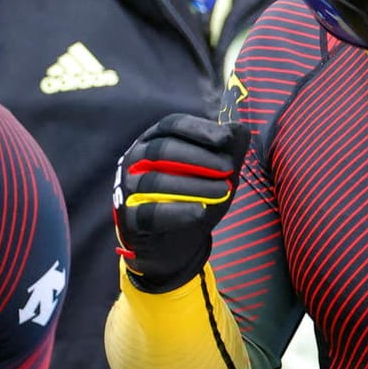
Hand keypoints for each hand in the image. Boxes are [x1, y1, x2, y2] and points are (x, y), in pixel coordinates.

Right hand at [113, 113, 250, 292]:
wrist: (172, 243)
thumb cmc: (193, 197)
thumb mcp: (216, 173)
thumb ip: (229, 150)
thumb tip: (239, 129)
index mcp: (155, 139)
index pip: (172, 125)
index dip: (199, 129)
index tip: (225, 138)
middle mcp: (137, 159)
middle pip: (162, 150)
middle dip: (199, 157)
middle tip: (228, 168)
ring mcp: (128, 188)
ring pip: (155, 181)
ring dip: (192, 185)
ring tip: (223, 191)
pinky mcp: (129, 218)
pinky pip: (149, 213)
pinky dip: (176, 212)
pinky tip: (200, 212)